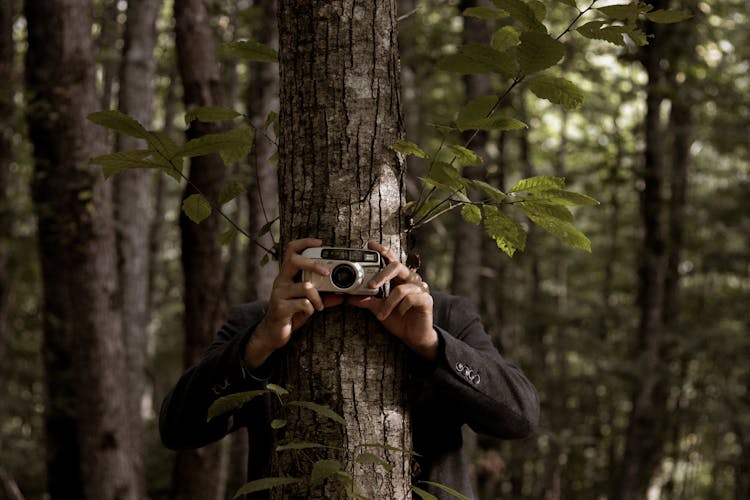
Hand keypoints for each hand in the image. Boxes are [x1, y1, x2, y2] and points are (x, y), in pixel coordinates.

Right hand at [245, 238, 344, 368]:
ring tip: (319, 305)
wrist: (273, 333)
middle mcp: (280, 281)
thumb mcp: (308, 302)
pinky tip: (310, 313)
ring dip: (317, 297)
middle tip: (327, 272)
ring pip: (304, 286)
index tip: (320, 242)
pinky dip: (312, 308)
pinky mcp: (280, 308)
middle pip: (294, 261)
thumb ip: (323, 296)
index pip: (290, 250)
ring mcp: (279, 294)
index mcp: (286, 275)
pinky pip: (303, 304)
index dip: (305, 242)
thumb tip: (342, 295)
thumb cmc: (291, 313)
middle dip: (313, 264)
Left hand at [348, 241, 437, 360]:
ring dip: (388, 304)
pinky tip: (400, 314)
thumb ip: (367, 301)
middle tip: (371, 286)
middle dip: (382, 274)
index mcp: (398, 279)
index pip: (391, 260)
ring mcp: (420, 289)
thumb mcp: (379, 309)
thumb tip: (349, 296)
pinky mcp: (426, 300)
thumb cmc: (398, 320)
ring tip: (382, 314)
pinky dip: (401, 307)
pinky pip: (411, 299)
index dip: (382, 251)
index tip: (370, 245)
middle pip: (397, 266)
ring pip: (401, 289)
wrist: (414, 338)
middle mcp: (410, 280)